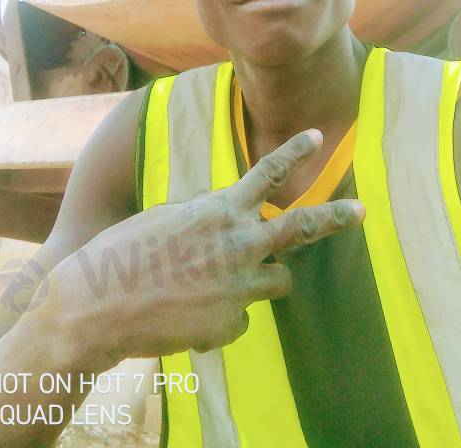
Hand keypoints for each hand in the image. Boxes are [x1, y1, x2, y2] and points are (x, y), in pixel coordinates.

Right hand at [55, 128, 364, 366]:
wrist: (98, 306)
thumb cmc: (125, 254)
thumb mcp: (167, 218)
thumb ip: (207, 215)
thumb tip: (228, 216)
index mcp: (220, 209)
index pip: (267, 173)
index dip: (295, 152)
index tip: (318, 136)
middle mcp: (238, 244)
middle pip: (301, 228)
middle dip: (335, 217)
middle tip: (362, 210)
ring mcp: (239, 286)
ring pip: (278, 281)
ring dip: (261, 278)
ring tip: (221, 283)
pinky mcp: (231, 324)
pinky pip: (242, 317)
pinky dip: (224, 316)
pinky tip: (188, 315)